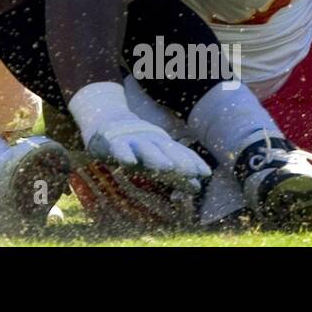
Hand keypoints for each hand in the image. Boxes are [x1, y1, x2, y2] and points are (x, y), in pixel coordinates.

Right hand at [84, 118, 210, 194]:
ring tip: (167, 168)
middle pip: (166, 150)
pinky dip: (124, 154)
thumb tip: (197, 187)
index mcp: (162, 145)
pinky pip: (119, 148)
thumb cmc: (137, 149)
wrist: (107, 124)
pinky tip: (129, 162)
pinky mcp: (113, 142)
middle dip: (179, 160)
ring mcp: (131, 140)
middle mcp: (150, 141)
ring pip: (145, 148)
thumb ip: (175, 174)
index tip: (205, 173)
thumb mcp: (156, 161)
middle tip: (191, 172)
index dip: (193, 162)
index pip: (180, 153)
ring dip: (156, 157)